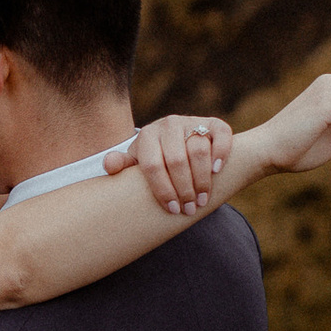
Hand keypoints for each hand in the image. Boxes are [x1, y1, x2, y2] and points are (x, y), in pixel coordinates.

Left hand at [108, 112, 233, 215]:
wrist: (178, 140)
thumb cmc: (154, 158)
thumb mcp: (136, 162)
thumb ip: (121, 164)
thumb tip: (109, 164)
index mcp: (147, 135)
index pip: (153, 165)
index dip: (163, 190)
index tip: (171, 209)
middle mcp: (168, 124)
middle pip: (177, 160)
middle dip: (184, 190)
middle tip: (190, 209)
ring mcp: (191, 121)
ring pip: (199, 150)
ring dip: (202, 179)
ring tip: (203, 200)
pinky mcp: (213, 122)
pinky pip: (221, 135)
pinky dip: (221, 153)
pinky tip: (217, 171)